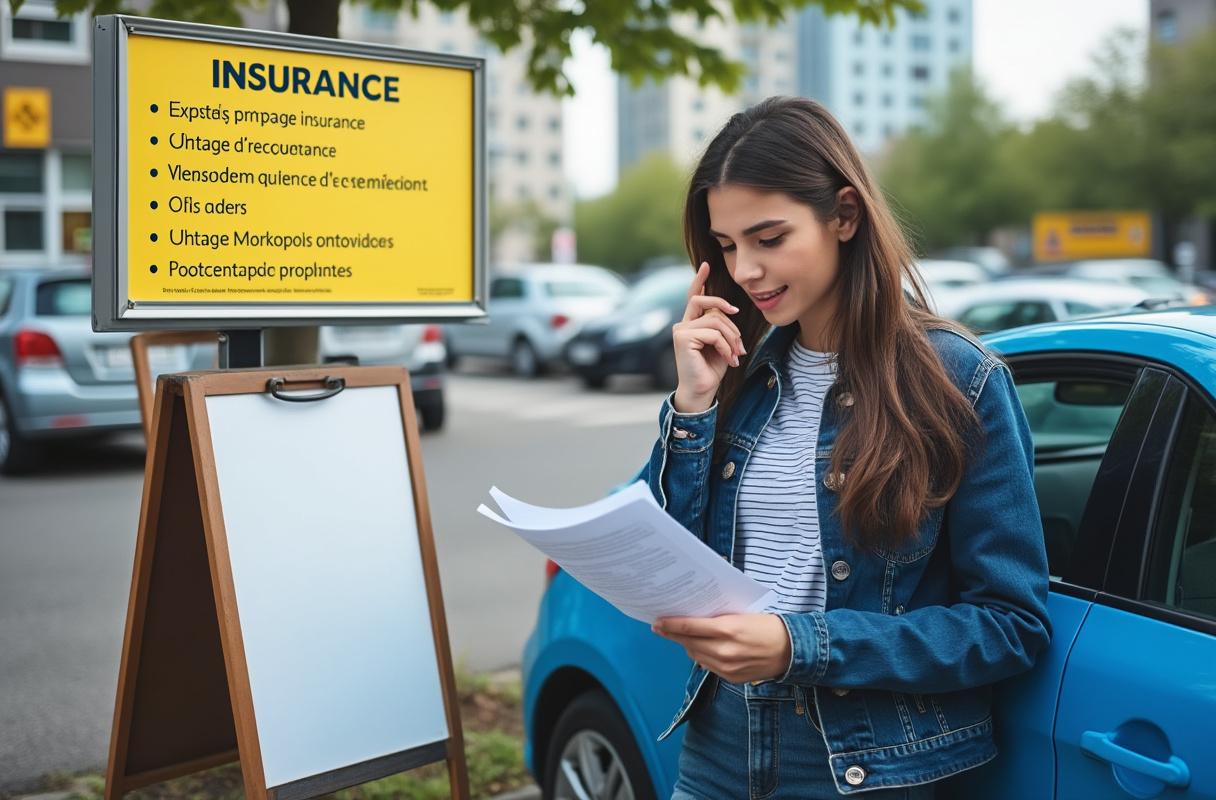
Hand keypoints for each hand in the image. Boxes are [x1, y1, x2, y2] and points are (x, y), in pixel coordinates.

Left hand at [652, 613, 790, 683]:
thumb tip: (694, 618)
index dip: (670, 625)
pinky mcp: (731, 678)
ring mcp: (727, 667)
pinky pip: (708, 666)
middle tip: (661, 627)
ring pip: (696, 655)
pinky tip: (700, 648)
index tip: (657, 621)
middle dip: (673, 635)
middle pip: (688, 643)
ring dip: (687, 645)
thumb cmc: (767, 626)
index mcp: (727, 630)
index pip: (689, 627)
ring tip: (681, 636)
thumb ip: (717, 620)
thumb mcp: (742, 615)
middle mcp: (724, 651)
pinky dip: (702, 656)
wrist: (791, 650)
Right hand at [671, 262, 744, 412]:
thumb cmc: (711, 370)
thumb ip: (721, 326)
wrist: (701, 391)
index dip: (700, 280)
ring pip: (715, 320)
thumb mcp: (721, 344)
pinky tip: (728, 359)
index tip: (707, 265)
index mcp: (692, 323)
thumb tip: (729, 312)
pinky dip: (725, 346)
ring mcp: (681, 329)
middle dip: (728, 316)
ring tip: (735, 355)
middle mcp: (683, 323)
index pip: (695, 296)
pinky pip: (713, 333)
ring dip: (731, 338)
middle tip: (739, 339)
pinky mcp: (683, 337)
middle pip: (707, 303)